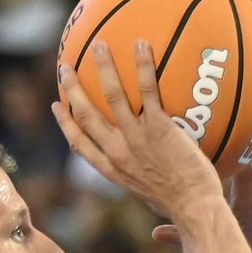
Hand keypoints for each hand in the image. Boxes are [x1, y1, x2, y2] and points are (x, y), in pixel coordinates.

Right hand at [53, 39, 222, 216]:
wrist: (194, 207)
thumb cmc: (181, 206)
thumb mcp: (152, 198)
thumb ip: (145, 182)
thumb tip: (151, 182)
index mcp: (114, 170)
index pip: (80, 144)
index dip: (66, 123)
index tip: (57, 106)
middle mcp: (118, 152)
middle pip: (87, 115)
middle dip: (73, 89)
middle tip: (65, 69)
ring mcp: (136, 138)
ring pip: (112, 96)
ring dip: (103, 68)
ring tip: (99, 45)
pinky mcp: (158, 128)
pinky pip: (148, 90)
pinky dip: (143, 66)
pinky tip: (142, 45)